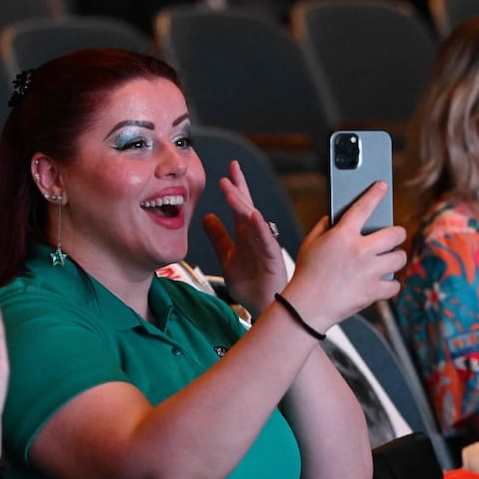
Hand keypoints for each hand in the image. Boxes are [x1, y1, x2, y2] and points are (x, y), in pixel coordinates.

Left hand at [202, 160, 287, 315]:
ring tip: (232, 191)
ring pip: (254, 221)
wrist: (261, 306)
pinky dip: (261, 228)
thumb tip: (207, 217)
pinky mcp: (272, 259)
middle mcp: (256, 236)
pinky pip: (266, 241)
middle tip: (228, 174)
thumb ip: (218, 237)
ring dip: (244, 205)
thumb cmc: (250, 283)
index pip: (239, 206)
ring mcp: (265, 246)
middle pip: (247, 208)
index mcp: (246, 234)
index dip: (234, 189)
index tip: (227, 172)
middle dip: (238, 190)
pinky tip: (254, 216)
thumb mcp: (227, 256)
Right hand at [282, 181, 406, 329]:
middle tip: (392, 237)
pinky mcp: (374, 291)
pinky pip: (394, 285)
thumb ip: (322, 226)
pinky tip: (382, 282)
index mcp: (343, 235)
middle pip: (395, 233)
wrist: (306, 307)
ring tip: (387, 260)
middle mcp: (360, 251)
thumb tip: (334, 218)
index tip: (382, 186)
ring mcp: (370, 271)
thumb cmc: (306, 275)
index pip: (363, 207)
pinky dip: (389, 284)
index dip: (375, 193)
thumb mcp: (309, 244)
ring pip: (399, 258)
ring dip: (395, 258)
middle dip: (396, 234)